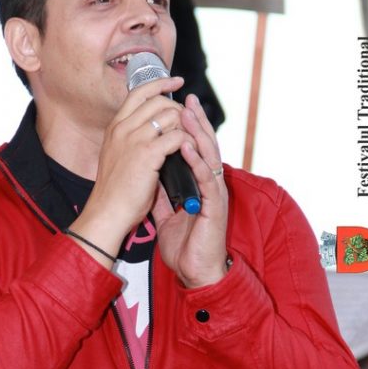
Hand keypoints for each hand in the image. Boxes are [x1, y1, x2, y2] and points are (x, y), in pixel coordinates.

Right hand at [70, 74, 191, 260]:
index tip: (176, 82)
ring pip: (171, 116)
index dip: (160, 83)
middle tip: (187, 123)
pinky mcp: (148, 154)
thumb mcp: (116, 155)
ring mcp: (134, 139)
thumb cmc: (114, 191)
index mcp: (115, 127)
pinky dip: (188, 143)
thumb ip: (129, 139)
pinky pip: (177, 137)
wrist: (107, 212)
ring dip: (185, 127)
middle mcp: (123, 128)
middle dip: (178, 109)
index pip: (139, 92)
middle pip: (159, 101)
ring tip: (189, 142)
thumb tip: (152, 128)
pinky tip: (189, 152)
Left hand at [153, 93, 229, 287]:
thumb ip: (162, 194)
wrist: (195, 272)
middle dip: (196, 120)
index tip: (175, 105)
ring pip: (209, 156)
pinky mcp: (215, 206)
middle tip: (185, 96)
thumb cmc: (186, 246)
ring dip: (198, 132)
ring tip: (188, 111)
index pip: (195, 148)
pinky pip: (205, 179)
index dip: (187, 127)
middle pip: (206, 144)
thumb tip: (152, 175)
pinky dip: (196, 161)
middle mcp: (209, 184)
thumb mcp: (167, 214)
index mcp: (199, 185)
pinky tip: (188, 146)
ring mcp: (214, 194)